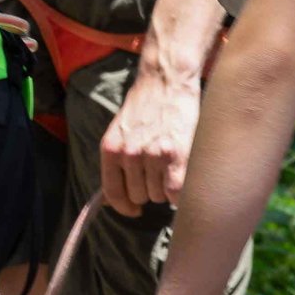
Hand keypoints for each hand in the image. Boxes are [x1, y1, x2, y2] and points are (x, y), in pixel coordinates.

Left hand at [101, 68, 200, 215]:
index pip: (111, 193)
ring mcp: (152, 156)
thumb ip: (118, 162)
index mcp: (111, 149)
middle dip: (149, 190)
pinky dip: (181, 192)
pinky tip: (183, 176)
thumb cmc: (145, 110)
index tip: (133, 211)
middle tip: (159, 171)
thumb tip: (115, 199)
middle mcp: (129, 154)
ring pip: (159, 196)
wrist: (165, 84)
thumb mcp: (121, 133)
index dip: (123, 207)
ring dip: (166, 188)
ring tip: (171, 165)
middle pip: (139, 196)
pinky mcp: (177, 156)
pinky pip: (176, 193)